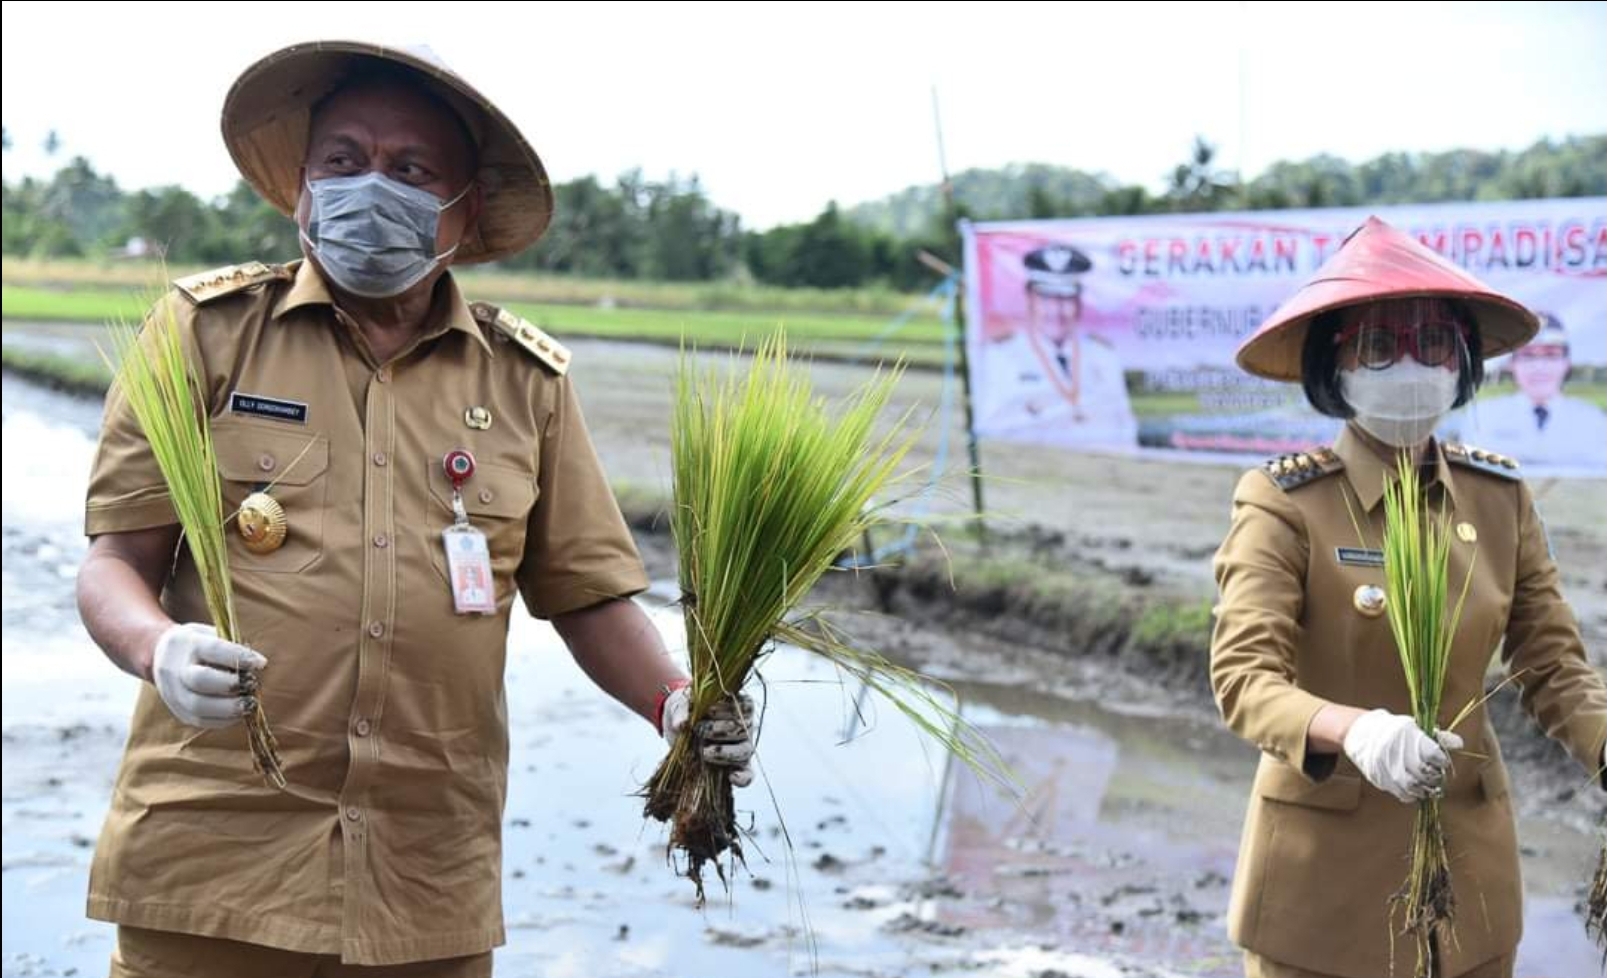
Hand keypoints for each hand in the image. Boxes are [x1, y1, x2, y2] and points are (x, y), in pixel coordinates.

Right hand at [151, 623, 266, 728]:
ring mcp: (173, 693)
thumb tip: (258, 665)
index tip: (261, 663)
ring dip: (229, 708)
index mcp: (188, 643)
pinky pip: (201, 720)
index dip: (239, 657)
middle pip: (200, 680)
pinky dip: (224, 720)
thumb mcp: (211, 634)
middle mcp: (176, 669)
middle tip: (253, 685)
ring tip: (250, 704)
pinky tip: (240, 714)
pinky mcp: (178, 711)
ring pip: (198, 706)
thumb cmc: (198, 645)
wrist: (162, 657)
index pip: (214, 649)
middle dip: (231, 685)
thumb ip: (232, 647)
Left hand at [660, 684, 754, 787]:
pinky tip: (731, 777)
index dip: (727, 711)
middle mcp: (744, 726)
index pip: (745, 707)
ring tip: (704, 753)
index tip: (707, 711)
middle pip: (743, 730)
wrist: (678, 726)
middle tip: (698, 730)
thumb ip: (680, 710)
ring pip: (745, 751)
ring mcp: (742, 746)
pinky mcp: (736, 766)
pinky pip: (747, 774)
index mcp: (739, 704)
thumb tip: (681, 724)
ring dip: (725, 753)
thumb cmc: (686, 709)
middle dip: (719, 731)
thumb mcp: (680, 704)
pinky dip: (743, 778)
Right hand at [1342, 709, 1462, 802]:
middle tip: (1435, 774)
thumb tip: (1459, 744)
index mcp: (1407, 736)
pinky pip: (1401, 794)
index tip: (1440, 761)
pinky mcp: (1380, 779)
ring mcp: (1386, 767)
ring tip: (1427, 784)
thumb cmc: (1392, 730)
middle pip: (1425, 773)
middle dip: (1434, 777)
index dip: (1441, 760)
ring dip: (1425, 789)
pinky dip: (1412, 795)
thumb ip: (1437, 737)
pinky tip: (1415, 789)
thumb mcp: (1414, 727)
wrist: (1361, 733)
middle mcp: (1397, 752)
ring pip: (1413, 787)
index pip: (1434, 755)